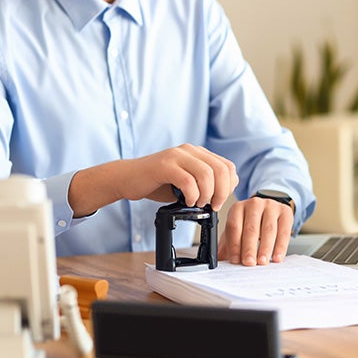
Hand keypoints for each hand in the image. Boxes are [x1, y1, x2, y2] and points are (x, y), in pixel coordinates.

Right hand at [69, 144, 237, 216]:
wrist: (127, 178)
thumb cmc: (158, 183)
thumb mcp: (187, 181)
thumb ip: (204, 183)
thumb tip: (223, 194)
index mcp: (199, 153)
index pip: (228, 166)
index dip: (229, 186)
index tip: (220, 200)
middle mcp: (190, 151)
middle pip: (221, 170)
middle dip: (222, 193)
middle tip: (213, 206)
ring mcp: (177, 156)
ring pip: (206, 174)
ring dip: (206, 195)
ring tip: (198, 203)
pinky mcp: (164, 165)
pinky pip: (188, 181)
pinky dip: (192, 195)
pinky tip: (186, 202)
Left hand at [218, 197, 293, 265]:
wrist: (269, 210)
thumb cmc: (251, 223)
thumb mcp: (237, 231)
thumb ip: (228, 244)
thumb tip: (218, 261)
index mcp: (237, 208)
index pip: (234, 226)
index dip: (234, 245)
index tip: (235, 260)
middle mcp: (254, 204)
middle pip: (251, 228)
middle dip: (249, 248)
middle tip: (248, 263)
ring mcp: (271, 206)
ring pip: (268, 229)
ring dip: (265, 248)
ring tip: (262, 262)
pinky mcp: (285, 212)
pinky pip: (284, 231)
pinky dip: (280, 247)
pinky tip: (276, 257)